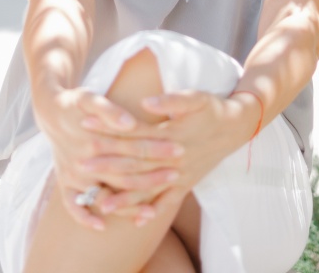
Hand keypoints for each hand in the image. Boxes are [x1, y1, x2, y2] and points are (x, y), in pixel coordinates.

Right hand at [36, 88, 183, 228]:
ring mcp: (73, 175)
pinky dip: (85, 217)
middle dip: (152, 178)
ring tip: (153, 213)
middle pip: (124, 175)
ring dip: (127, 205)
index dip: (157, 149)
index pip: (133, 148)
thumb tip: (129, 123)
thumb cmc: (75, 102)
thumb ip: (109, 111)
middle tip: (177, 175)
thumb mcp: (89, 98)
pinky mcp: (64, 182)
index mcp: (94, 140)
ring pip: (104, 196)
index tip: (179, 150)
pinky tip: (102, 226)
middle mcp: (83, 162)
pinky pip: (72, 206)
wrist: (48, 111)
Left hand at [96, 90, 259, 216]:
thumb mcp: (196, 97)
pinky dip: (151, 211)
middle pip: (135, 164)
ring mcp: (180, 174)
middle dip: (108, 165)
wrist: (238, 126)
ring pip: (148, 189)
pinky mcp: (186, 183)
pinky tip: (135, 221)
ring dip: (124, 196)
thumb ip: (171, 101)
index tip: (86, 126)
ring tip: (100, 202)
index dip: (110, 131)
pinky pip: (166, 202)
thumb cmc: (213, 108)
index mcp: (172, 135)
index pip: (134, 134)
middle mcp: (173, 159)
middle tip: (81, 166)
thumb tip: (146, 103)